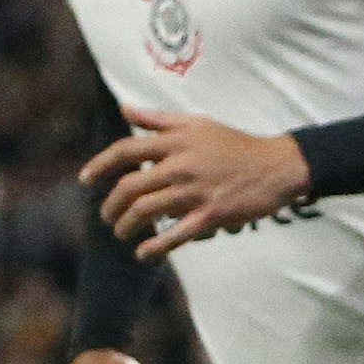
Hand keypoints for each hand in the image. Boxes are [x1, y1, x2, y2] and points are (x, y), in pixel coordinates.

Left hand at [84, 107, 313, 255]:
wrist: (278, 166)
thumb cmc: (236, 144)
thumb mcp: (198, 124)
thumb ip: (159, 119)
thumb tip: (124, 110)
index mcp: (176, 141)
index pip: (125, 151)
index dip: (99, 166)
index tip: (85, 180)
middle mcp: (181, 165)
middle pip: (129, 187)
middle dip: (111, 206)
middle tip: (107, 216)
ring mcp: (195, 191)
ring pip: (146, 212)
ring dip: (126, 227)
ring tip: (122, 233)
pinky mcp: (212, 214)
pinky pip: (175, 234)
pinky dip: (155, 246)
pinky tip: (144, 253)